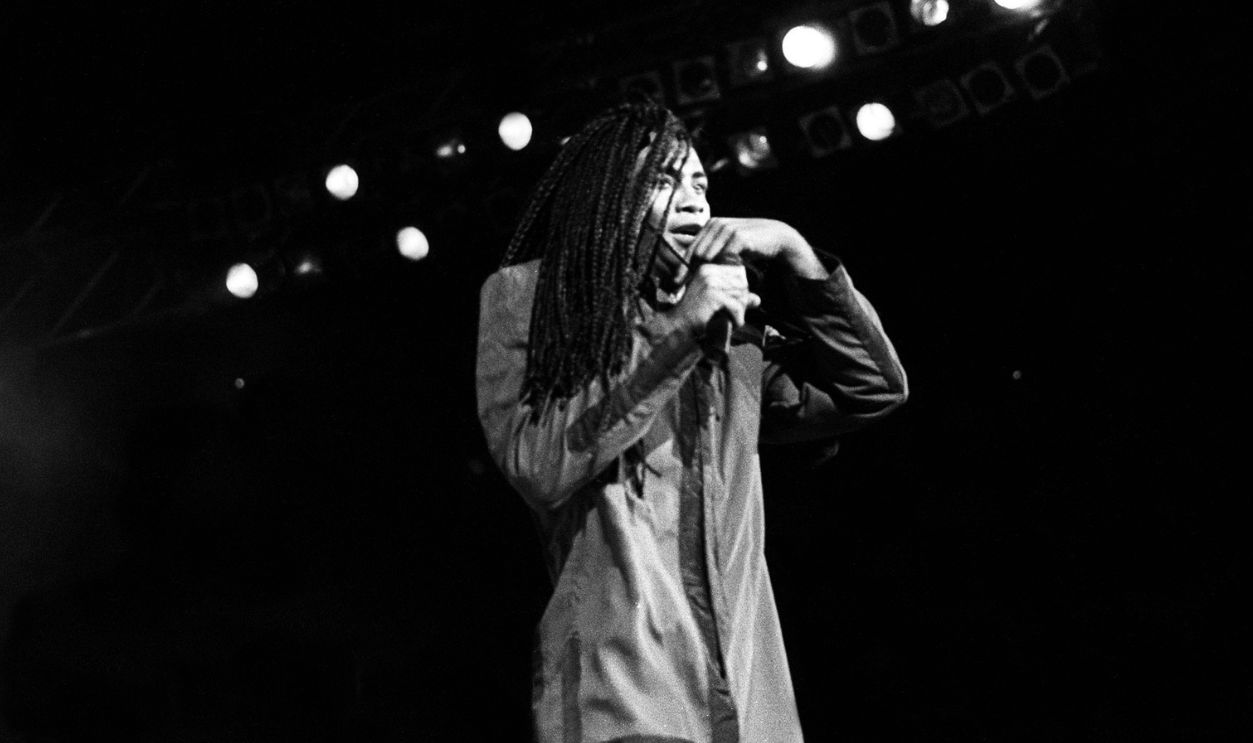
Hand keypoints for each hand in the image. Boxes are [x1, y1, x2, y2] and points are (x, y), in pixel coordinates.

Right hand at [675, 263, 761, 333]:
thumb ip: (736, 297)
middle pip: (741, 284)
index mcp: (708, 268)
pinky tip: (732, 324)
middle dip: (743, 301)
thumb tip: (757, 299)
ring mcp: (710, 283)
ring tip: (732, 320)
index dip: (742, 290)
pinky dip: (737, 319)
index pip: (738, 273)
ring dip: (740, 311)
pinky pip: (736, 307)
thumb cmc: (696, 315)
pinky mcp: (713, 296)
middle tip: (735, 314)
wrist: (679, 326)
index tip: (734, 304)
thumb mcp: (716, 301)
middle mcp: (709, 272)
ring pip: (741, 295)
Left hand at [688, 217, 826, 278]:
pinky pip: (723, 257)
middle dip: (690, 273)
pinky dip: (721, 271)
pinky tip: (721, 283)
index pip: (690, 248)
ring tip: (704, 290)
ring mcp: (727, 229)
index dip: (682, 268)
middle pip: (695, 254)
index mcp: (711, 224)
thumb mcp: (728, 247)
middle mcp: (716, 223)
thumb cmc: (750, 245)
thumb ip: (712, 253)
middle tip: (685, 290)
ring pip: (707, 256)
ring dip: (706, 274)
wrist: (776, 238)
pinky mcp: (738, 237)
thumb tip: (690, 270)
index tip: (677, 284)